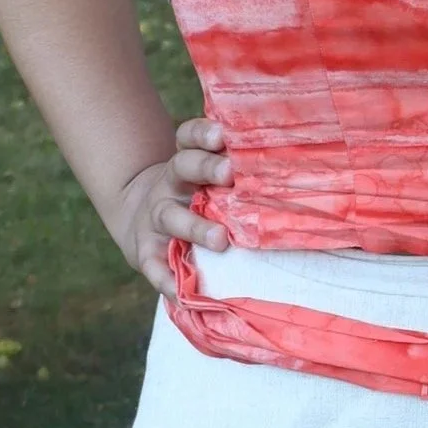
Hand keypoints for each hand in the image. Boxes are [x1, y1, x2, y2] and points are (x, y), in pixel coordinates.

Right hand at [111, 115, 234, 296]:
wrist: (139, 218)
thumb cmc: (192, 196)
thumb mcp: (204, 176)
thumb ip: (233, 171)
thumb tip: (289, 166)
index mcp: (186, 163)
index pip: (189, 137)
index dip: (203, 133)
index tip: (222, 134)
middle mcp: (169, 185)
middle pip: (183, 167)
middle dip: (206, 168)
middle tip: (230, 173)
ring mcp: (155, 218)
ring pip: (170, 216)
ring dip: (195, 227)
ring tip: (221, 239)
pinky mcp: (146, 252)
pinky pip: (154, 267)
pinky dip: (168, 281)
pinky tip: (184, 293)